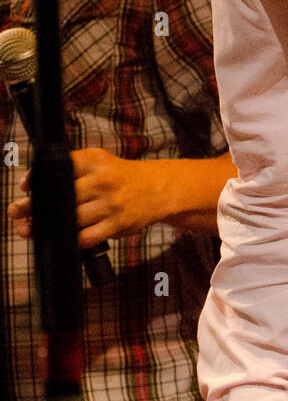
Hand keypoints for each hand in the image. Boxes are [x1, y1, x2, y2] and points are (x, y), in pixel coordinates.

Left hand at [7, 147, 169, 247]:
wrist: (158, 188)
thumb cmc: (121, 177)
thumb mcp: (100, 162)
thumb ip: (70, 169)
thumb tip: (30, 187)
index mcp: (95, 160)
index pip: (59, 167)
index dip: (37, 178)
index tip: (24, 188)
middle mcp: (104, 179)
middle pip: (62, 196)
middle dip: (36, 206)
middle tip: (16, 212)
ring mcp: (113, 203)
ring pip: (72, 219)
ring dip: (49, 226)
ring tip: (31, 228)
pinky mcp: (119, 224)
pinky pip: (88, 237)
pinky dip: (72, 240)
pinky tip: (62, 238)